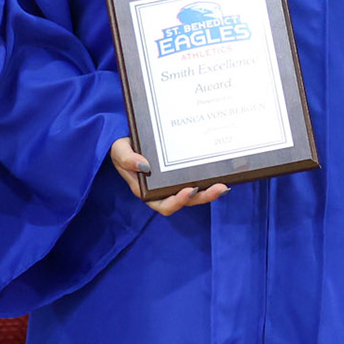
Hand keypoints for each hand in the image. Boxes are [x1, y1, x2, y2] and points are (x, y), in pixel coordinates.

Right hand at [109, 137, 227, 215]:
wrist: (127, 139)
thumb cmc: (121, 148)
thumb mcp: (119, 151)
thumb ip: (127, 159)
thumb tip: (144, 166)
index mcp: (147, 191)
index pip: (165, 205)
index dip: (178, 201)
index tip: (189, 190)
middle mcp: (162, 191)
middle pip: (185, 201)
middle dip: (203, 197)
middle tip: (219, 187)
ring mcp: (173, 183)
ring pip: (194, 194)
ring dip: (209, 192)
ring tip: (223, 185)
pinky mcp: (180, 173)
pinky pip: (195, 180)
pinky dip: (207, 180)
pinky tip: (219, 175)